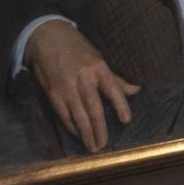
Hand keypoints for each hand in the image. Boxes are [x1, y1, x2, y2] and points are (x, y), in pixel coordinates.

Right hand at [25, 20, 139, 152]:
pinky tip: (78, 134)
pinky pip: (64, 114)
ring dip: (86, 133)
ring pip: (79, 115)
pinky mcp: (53, 93)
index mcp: (98, 67)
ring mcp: (67, 87)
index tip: (126, 120)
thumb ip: (115, 78)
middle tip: (104, 144)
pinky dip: (71, 126)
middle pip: (94, 108)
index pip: (113, 89)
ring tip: (92, 146)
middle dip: (100, 129)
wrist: (47, 37)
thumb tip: (136, 90)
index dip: (120, 105)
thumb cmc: (77, 48)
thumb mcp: (98, 58)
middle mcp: (83, 78)